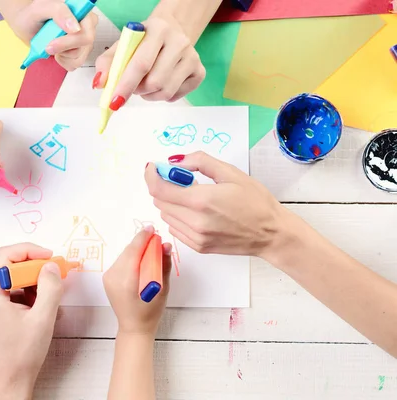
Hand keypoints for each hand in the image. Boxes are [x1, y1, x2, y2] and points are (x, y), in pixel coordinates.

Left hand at [0, 0, 97, 70]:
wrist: (27, 28)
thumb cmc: (33, 16)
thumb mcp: (40, 8)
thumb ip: (58, 12)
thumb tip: (74, 27)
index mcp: (81, 10)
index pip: (88, 23)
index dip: (73, 36)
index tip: (54, 41)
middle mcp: (87, 24)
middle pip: (86, 41)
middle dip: (64, 47)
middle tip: (48, 46)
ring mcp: (84, 40)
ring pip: (80, 55)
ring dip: (62, 54)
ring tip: (51, 45)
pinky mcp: (80, 53)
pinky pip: (76, 63)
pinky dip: (63, 61)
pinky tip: (57, 53)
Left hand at [0, 243, 63, 398]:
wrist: (8, 380)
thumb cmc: (21, 355)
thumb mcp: (43, 318)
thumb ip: (50, 287)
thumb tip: (51, 267)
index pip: (5, 256)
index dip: (29, 251)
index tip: (48, 257)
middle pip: (5, 265)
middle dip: (32, 267)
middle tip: (52, 273)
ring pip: (6, 277)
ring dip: (28, 280)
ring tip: (46, 294)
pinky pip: (4, 289)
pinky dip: (22, 290)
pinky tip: (36, 304)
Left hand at [93, 16, 204, 105]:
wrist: (170, 33)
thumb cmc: (143, 42)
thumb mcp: (123, 45)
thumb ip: (107, 63)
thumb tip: (99, 83)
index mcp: (158, 29)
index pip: (141, 64)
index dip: (125, 85)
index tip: (114, 102)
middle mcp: (179, 41)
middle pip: (154, 82)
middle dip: (138, 90)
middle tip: (133, 86)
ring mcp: (192, 57)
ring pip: (165, 92)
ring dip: (149, 95)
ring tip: (146, 84)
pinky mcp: (199, 72)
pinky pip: (175, 96)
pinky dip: (163, 96)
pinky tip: (161, 84)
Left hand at [103, 226, 171, 336]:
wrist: (133, 326)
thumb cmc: (151, 311)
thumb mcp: (163, 288)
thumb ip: (164, 265)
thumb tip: (165, 245)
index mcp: (127, 281)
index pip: (134, 252)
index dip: (143, 238)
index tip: (152, 229)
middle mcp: (114, 277)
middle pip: (128, 251)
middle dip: (141, 243)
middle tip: (155, 239)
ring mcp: (108, 277)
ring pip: (124, 255)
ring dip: (136, 250)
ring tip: (149, 250)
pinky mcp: (107, 278)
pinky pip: (121, 261)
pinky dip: (131, 258)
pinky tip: (139, 262)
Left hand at [145, 152, 286, 257]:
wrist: (272, 234)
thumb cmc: (256, 201)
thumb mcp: (230, 173)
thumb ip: (200, 161)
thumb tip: (175, 161)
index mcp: (201, 200)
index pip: (159, 189)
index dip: (151, 175)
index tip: (153, 167)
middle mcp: (194, 221)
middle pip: (159, 201)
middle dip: (164, 186)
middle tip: (180, 179)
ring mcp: (195, 237)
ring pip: (165, 215)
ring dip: (171, 202)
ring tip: (193, 196)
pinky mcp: (198, 247)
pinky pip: (175, 228)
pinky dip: (178, 217)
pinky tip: (196, 212)